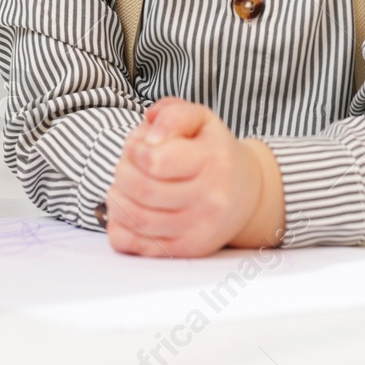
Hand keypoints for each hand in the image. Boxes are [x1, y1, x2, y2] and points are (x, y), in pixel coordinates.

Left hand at [103, 97, 284, 256]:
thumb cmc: (214, 152)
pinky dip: (119, 227)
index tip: (137, 145)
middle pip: (141, 189)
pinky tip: (127, 211)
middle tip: (126, 165)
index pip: (154, 161)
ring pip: (135, 219)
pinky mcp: (186, 250)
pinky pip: (135, 245)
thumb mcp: (201, 119)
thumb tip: (148, 135)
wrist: (247, 194)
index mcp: (213, 160)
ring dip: (117, 198)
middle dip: (121, 172)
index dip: (134, 150)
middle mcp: (210, 198)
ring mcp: (198, 228)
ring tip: (123, 186)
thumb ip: (172, 114)